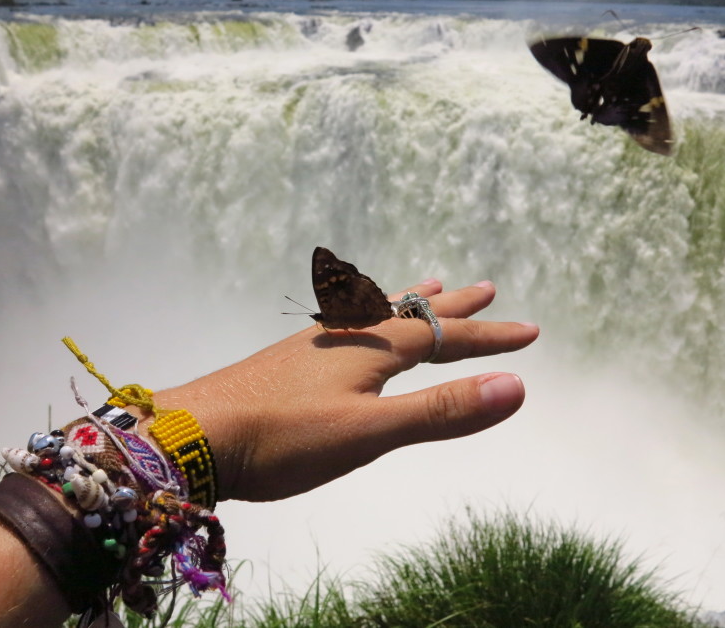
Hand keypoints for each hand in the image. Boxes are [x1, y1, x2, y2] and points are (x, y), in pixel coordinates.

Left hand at [150, 279, 538, 501]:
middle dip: (454, 310)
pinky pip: (348, 325)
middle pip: (412, 314)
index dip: (491, 339)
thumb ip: (440, 413)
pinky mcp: (289, 361)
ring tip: (428, 285)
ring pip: (376, 314)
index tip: (531, 332)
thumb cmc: (282, 439)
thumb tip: (516, 388)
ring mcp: (314, 345)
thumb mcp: (370, 433)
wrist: (193, 436)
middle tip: (487, 289)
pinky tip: (352, 329)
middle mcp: (347, 335)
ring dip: (411, 304)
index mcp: (373, 349)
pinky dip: (371, 318)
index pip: (446, 338)